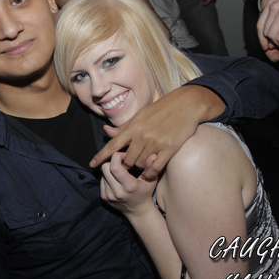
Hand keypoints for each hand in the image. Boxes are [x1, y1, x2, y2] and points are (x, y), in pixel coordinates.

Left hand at [90, 85, 222, 179]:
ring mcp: (155, 143)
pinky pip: (154, 168)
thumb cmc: (161, 110)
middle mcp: (142, 135)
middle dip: (126, 164)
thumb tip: (105, 132)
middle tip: (131, 164)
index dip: (101, 156)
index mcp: (133, 127)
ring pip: (140, 165)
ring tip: (143, 164)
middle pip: (126, 160)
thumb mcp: (139, 116)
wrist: (186, 105)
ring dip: (139, 168)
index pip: (112, 145)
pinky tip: (149, 172)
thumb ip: (123, 128)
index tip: (92, 164)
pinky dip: (150, 173)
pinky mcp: (169, 149)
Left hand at [100, 152, 157, 215]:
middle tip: (120, 163)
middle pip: (105, 168)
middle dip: (112, 162)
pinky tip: (116, 180)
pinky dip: (107, 177)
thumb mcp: (152, 180)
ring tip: (119, 173)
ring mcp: (109, 195)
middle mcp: (117, 192)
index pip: (115, 167)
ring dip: (110, 170)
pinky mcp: (104, 197)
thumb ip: (151, 167)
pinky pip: (101, 180)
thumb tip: (153, 155)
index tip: (124, 156)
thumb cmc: (145, 193)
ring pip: (103, 173)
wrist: (138, 211)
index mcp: (129, 186)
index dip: (117, 157)